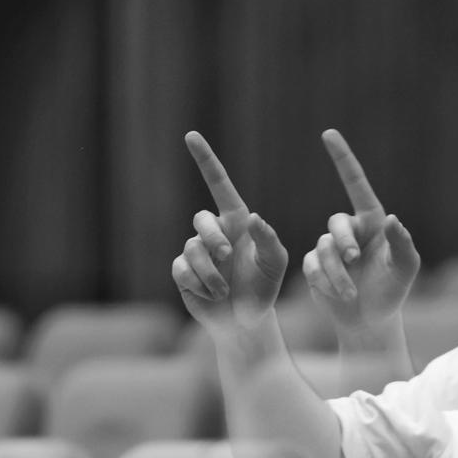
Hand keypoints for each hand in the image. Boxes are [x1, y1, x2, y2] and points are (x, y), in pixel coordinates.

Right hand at [171, 131, 288, 334]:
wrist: (246, 321)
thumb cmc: (264, 288)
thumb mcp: (275, 264)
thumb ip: (269, 240)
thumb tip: (253, 218)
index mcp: (236, 221)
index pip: (219, 184)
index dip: (205, 160)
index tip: (191, 135)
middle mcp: (213, 232)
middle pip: (202, 220)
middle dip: (213, 238)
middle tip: (227, 256)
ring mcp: (195, 251)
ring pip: (192, 250)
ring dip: (211, 273)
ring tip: (225, 292)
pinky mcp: (182, 272)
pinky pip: (182, 269)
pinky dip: (199, 284)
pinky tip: (211, 295)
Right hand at [301, 129, 419, 334]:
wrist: (370, 320)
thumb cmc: (392, 290)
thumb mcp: (405, 268)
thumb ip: (403, 243)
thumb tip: (394, 220)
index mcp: (372, 222)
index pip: (356, 184)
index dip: (342, 159)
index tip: (328, 134)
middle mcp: (349, 230)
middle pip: (337, 224)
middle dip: (345, 242)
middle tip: (354, 259)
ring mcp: (330, 248)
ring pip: (323, 250)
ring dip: (337, 273)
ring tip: (350, 294)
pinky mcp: (315, 267)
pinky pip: (312, 266)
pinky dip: (324, 280)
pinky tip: (335, 294)